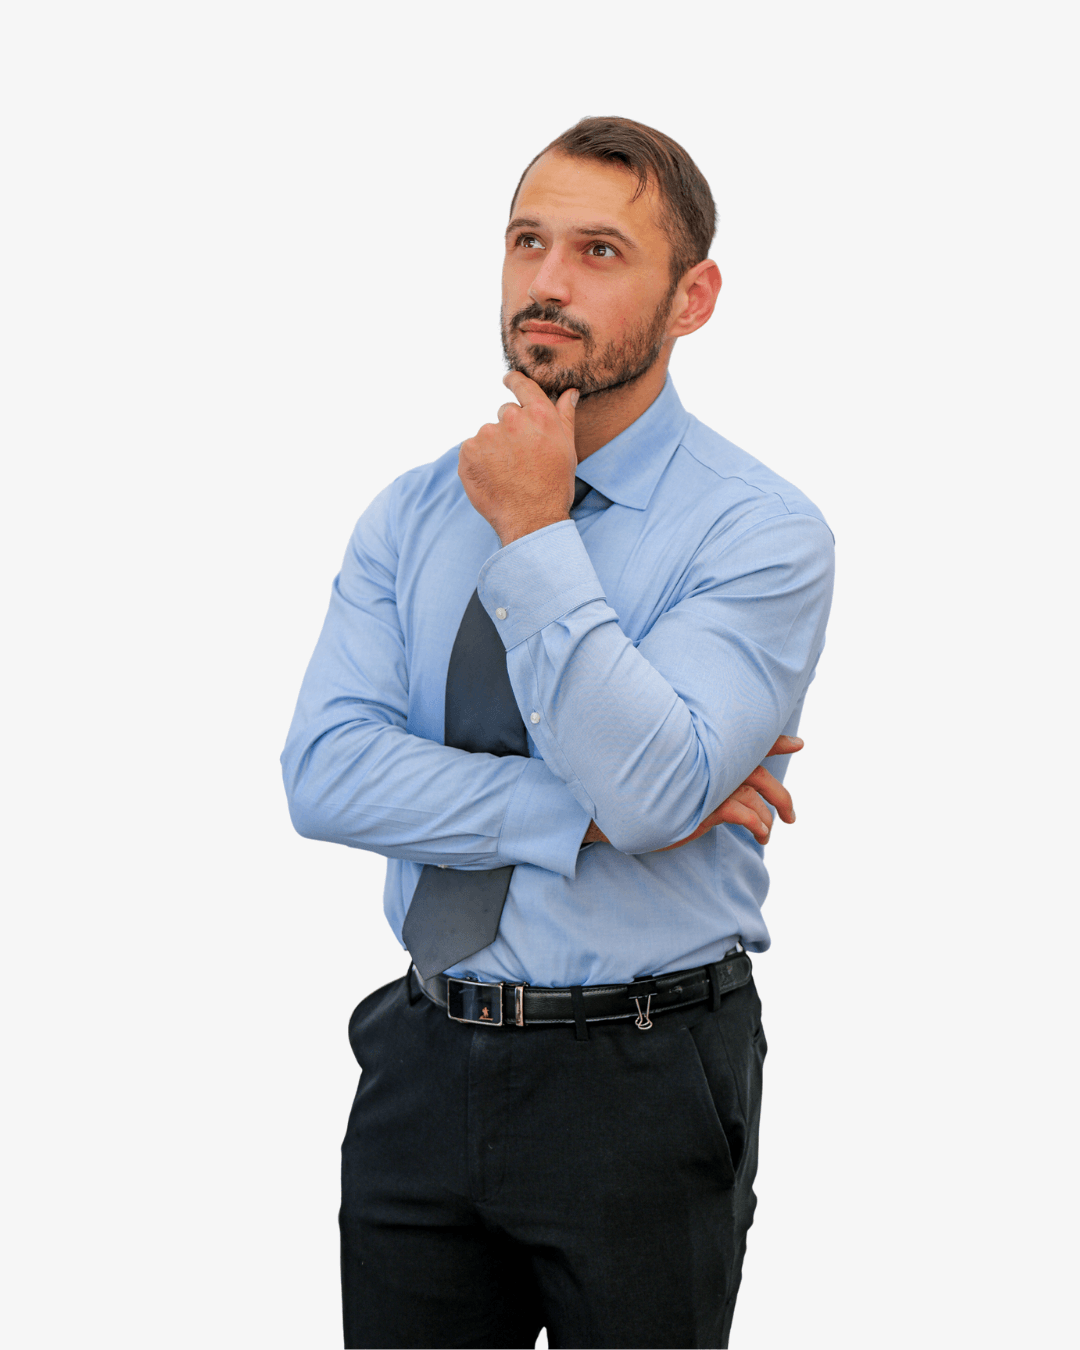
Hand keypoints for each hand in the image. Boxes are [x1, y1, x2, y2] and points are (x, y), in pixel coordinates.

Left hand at [458, 371, 578, 545]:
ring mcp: (487, 435)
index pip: (522, 386)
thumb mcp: (566, 448)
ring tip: (507, 473)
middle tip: (520, 458)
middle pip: (505, 413)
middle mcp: (511, 419)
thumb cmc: (553, 485)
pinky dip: (479, 461)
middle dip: (510, 430)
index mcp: (538, 414)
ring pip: (488, 434)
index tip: (507, 379)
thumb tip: (570, 393)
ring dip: (494, 447)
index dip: (513, 380)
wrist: (531, 519)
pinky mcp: (468, 452)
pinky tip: (493, 478)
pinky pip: (472, 449)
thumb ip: (564, 415)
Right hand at [581, 735, 803, 849]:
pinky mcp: (707, 806)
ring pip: (756, 799)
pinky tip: (759, 834)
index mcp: (707, 751)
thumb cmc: (644, 789)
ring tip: (767, 834)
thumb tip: (719, 783)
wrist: (621, 807)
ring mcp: (711, 783)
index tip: (799, 744)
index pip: (749, 743)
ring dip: (767, 818)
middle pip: (761, 776)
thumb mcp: (676, 776)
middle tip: (792, 816)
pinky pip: (745, 815)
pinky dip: (757, 824)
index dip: (775, 742)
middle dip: (781, 796)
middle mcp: (713, 763)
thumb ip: (700, 772)